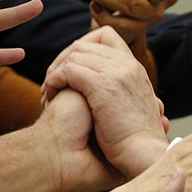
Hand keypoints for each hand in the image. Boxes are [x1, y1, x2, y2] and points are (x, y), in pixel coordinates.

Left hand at [42, 26, 167, 176]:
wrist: (143, 155)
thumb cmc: (135, 141)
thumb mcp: (132, 107)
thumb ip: (120, 91)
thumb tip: (103, 91)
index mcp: (134, 68)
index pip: (105, 36)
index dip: (82, 47)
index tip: (70, 70)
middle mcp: (127, 64)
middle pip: (83, 44)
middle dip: (62, 61)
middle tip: (53, 83)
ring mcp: (116, 72)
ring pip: (73, 54)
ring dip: (55, 72)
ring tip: (48, 93)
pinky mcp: (103, 85)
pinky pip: (68, 70)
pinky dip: (53, 81)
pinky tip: (49, 97)